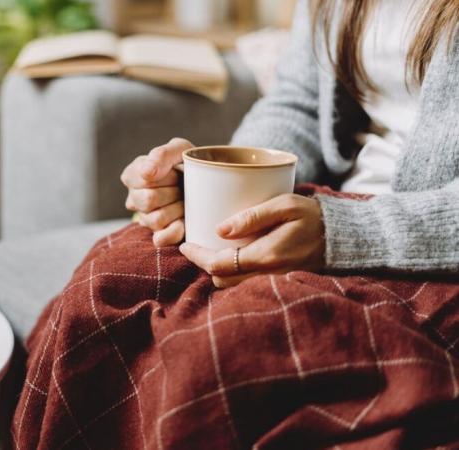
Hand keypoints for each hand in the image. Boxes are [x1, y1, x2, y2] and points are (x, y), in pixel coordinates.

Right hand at [121, 138, 192, 246]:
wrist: (208, 183)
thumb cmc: (188, 164)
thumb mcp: (179, 149)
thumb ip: (162, 155)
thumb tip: (147, 173)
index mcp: (133, 175)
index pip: (142, 179)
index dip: (165, 176)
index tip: (176, 171)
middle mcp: (134, 198)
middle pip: (147, 200)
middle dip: (172, 191)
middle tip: (183, 186)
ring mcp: (145, 218)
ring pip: (155, 219)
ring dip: (177, 209)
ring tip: (185, 200)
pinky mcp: (159, 235)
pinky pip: (161, 238)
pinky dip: (176, 230)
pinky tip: (184, 220)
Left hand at [179, 194, 324, 287]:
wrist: (343, 238)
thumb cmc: (314, 217)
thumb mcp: (284, 206)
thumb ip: (252, 217)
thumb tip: (220, 229)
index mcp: (265, 256)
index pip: (218, 264)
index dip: (197, 256)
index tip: (185, 244)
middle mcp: (266, 274)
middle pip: (220, 279)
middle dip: (205, 263)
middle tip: (196, 244)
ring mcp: (272, 281)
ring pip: (231, 285)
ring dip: (218, 270)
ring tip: (211, 249)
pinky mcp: (276, 282)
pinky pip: (244, 283)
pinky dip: (232, 273)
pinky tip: (231, 256)